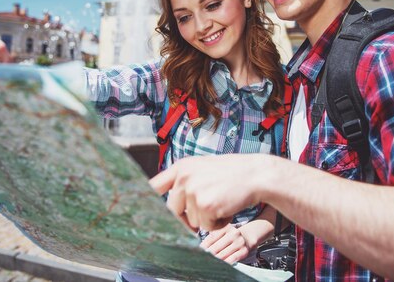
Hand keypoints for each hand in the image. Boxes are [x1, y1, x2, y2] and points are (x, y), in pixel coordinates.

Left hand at [149, 154, 272, 231]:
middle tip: (209, 206)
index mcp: (182, 167)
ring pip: (192, 221)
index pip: (154, 185)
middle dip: (189, 216)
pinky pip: (206, 227)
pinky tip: (227, 207)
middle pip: (172, 211)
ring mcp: (193, 191)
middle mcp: (184, 177)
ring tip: (222, 200)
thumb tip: (170, 205)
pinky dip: (218, 223)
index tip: (137, 210)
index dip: (145, 199)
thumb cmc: (233, 173)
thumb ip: (185, 181)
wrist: (256, 174)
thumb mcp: (203, 168)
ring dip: (208, 218)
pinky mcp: (205, 205)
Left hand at [201, 223, 251, 263]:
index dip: (204, 246)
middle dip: (208, 254)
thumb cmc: (230, 236)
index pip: (212, 238)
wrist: (246, 238)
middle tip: (201, 258)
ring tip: (208, 262)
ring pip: (223, 253)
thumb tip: (200, 247)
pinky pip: (232, 258)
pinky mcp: (244, 251)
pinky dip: (225, 262)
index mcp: (226, 227)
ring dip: (215, 259)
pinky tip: (219, 264)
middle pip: (217, 247)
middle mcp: (233, 233)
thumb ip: (212, 237)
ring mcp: (239, 242)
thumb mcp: (222, 232)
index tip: (197, 251)